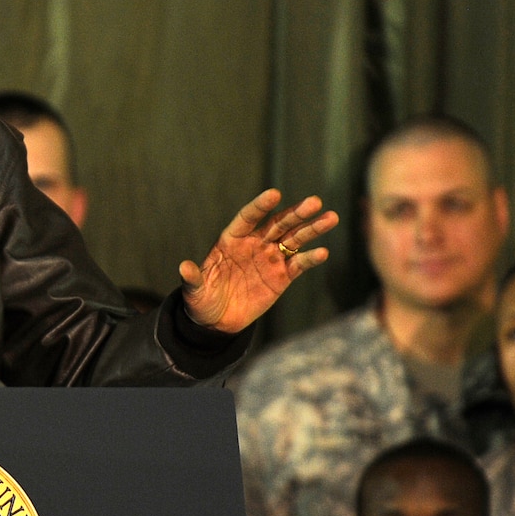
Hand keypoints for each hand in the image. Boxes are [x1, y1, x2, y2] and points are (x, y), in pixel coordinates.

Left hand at [179, 189, 337, 334]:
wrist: (217, 321)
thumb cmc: (202, 300)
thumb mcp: (194, 291)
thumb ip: (193, 278)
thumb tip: (183, 267)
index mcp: (231, 239)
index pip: (248, 217)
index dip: (260, 206)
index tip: (275, 194)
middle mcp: (254, 243)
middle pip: (278, 224)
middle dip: (296, 213)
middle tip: (315, 202)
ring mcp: (270, 258)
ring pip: (294, 239)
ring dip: (312, 228)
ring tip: (331, 217)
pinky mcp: (282, 276)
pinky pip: (298, 264)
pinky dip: (310, 258)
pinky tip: (322, 252)